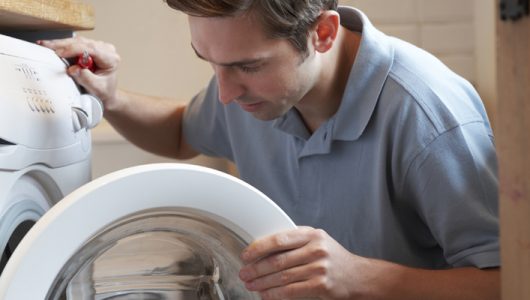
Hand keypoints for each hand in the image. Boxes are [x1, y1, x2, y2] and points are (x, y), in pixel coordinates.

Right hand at [38, 36, 120, 108]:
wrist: (106, 93)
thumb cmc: (104, 92)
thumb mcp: (97, 89)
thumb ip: (86, 79)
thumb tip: (73, 69)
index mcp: (111, 59)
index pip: (92, 49)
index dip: (74, 49)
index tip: (60, 53)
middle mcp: (106, 50)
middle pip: (83, 43)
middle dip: (63, 44)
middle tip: (46, 46)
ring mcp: (98, 47)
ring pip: (77, 41)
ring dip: (61, 44)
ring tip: (45, 45)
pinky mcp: (90, 48)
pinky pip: (75, 44)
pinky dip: (63, 46)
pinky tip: (52, 46)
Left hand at [239, 226, 369, 298]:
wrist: (358, 276)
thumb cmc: (332, 257)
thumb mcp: (317, 241)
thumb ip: (295, 242)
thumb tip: (263, 249)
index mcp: (312, 234)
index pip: (279, 239)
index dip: (259, 248)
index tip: (246, 255)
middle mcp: (316, 249)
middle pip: (278, 260)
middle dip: (256, 268)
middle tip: (244, 273)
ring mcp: (319, 268)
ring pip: (282, 276)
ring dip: (262, 282)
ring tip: (251, 284)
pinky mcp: (321, 285)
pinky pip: (291, 291)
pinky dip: (275, 294)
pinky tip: (266, 294)